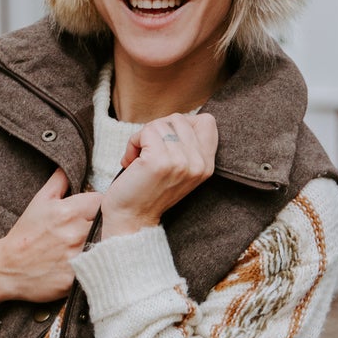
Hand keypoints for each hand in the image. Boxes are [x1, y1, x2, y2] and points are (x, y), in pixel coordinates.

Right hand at [0, 169, 100, 314]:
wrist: (7, 268)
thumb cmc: (25, 234)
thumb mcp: (39, 202)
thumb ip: (58, 181)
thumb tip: (69, 166)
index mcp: (69, 211)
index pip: (103, 201)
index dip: (101, 206)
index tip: (96, 212)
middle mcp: (76, 232)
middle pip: (108, 224)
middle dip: (105, 225)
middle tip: (96, 230)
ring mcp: (77, 256)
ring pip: (106, 246)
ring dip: (103, 245)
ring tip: (94, 246)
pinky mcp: (77, 277)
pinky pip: (97, 268)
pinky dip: (96, 265)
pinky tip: (90, 264)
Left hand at [99, 112, 217, 238]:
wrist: (132, 218)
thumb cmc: (149, 190)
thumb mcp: (180, 169)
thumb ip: (187, 146)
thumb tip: (178, 119)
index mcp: (207, 165)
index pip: (207, 122)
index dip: (183, 124)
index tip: (167, 142)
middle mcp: (198, 164)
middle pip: (179, 118)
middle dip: (158, 130)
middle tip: (148, 152)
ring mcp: (181, 162)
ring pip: (161, 123)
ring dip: (143, 137)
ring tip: (139, 159)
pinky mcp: (160, 161)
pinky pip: (145, 132)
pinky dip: (133, 143)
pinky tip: (130, 161)